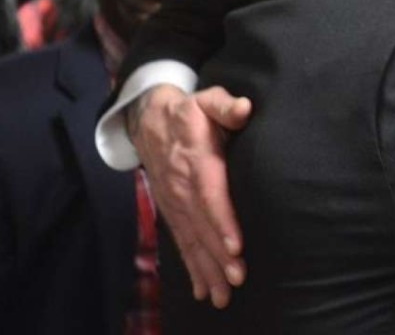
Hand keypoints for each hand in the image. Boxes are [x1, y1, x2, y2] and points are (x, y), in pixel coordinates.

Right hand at [128, 84, 251, 307]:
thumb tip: (245, 108)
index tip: (236, 245)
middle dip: (218, 254)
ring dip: (206, 269)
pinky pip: (182, 242)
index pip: (210, 194)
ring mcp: (174, 202)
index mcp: (195, 159)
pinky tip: (204, 291)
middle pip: (202, 225)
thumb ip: (226, 104)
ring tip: (222, 295)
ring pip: (191, 239)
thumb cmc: (190, 111)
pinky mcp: (172, 212)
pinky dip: (193, 268)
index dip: (222, 220)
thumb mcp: (208, 99)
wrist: (149, 119)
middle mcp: (182, 186)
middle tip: (237, 279)